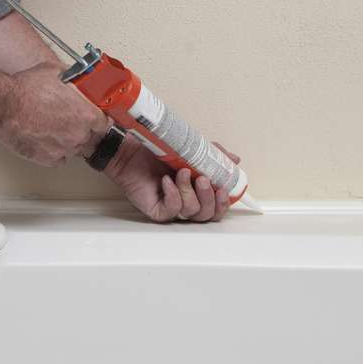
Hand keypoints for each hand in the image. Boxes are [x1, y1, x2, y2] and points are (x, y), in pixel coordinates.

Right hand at [0, 61, 106, 167]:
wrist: (3, 105)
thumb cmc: (26, 89)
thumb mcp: (55, 72)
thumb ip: (73, 78)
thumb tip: (77, 78)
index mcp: (86, 114)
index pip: (105, 123)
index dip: (98, 119)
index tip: (94, 118)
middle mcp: (78, 134)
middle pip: (90, 137)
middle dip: (81, 129)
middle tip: (67, 120)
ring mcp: (64, 149)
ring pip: (74, 148)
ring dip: (67, 140)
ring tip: (52, 128)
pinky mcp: (48, 159)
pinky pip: (58, 158)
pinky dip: (54, 151)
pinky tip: (45, 139)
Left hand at [102, 135, 242, 223]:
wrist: (129, 149)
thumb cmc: (155, 150)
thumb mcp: (191, 148)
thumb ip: (213, 155)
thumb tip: (234, 160)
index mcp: (197, 190)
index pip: (217, 206)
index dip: (224, 202)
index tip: (225, 189)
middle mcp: (186, 200)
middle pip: (208, 214)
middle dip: (210, 198)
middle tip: (203, 179)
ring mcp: (171, 207)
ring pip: (192, 212)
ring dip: (189, 191)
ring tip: (180, 172)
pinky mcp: (157, 210)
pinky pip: (173, 211)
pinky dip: (173, 195)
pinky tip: (166, 181)